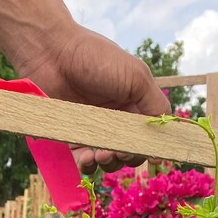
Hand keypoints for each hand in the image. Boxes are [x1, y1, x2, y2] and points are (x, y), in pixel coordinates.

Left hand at [19, 26, 171, 172]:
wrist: (52, 53)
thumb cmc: (96, 58)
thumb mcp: (136, 76)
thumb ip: (155, 106)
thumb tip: (164, 142)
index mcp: (136, 103)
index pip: (150, 134)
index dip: (149, 147)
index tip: (147, 153)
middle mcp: (117, 118)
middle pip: (131, 151)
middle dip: (128, 156)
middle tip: (118, 151)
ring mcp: (95, 128)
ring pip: (109, 160)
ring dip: (109, 163)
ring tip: (101, 154)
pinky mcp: (73, 136)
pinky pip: (84, 160)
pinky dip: (88, 164)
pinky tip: (87, 157)